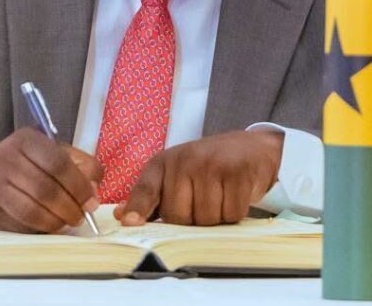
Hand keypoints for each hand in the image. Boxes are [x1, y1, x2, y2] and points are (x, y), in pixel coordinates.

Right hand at [0, 127, 102, 232]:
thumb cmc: (21, 163)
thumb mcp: (49, 151)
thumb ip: (78, 164)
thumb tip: (93, 190)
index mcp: (26, 139)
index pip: (58, 162)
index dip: (79, 185)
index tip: (90, 199)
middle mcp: (6, 159)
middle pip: (47, 189)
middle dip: (70, 207)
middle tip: (81, 215)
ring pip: (33, 210)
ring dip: (57, 221)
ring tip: (67, 222)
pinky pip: (20, 224)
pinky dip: (39, 229)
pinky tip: (48, 225)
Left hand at [114, 129, 281, 226]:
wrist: (250, 149)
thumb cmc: (207, 167)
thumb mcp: (175, 175)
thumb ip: (151, 197)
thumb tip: (122, 216)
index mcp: (164, 163)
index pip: (146, 189)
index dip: (137, 208)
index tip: (130, 223)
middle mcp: (185, 160)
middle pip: (178, 216)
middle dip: (190, 220)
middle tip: (200, 203)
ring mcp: (212, 164)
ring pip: (206, 219)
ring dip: (215, 218)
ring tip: (219, 197)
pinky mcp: (238, 172)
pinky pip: (231, 214)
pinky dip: (234, 214)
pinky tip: (233, 196)